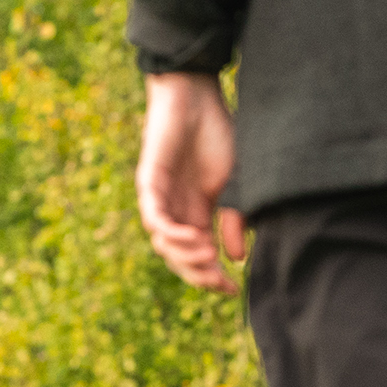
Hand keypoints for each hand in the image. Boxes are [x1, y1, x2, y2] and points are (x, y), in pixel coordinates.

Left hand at [137, 71, 246, 293]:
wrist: (198, 96)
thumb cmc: (217, 133)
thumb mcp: (235, 182)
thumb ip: (234, 219)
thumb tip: (236, 258)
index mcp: (195, 214)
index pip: (198, 257)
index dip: (212, 277)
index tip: (232, 290)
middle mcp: (175, 212)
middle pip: (178, 258)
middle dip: (198, 274)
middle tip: (218, 280)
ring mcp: (161, 199)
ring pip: (164, 244)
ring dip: (186, 256)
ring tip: (209, 257)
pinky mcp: (149, 183)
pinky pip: (155, 218)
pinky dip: (172, 233)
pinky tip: (195, 238)